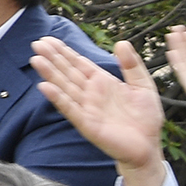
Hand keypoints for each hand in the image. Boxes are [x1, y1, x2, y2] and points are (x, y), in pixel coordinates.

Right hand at [29, 37, 167, 185]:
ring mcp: (87, 108)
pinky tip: (45, 87)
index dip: (64, 51)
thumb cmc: (146, 118)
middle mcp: (90, 93)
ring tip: (36, 60)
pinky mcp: (87, 124)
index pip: (79, 63)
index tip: (49, 39)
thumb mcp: (143, 85)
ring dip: (50, 74)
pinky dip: (57, 98)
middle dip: (52, 58)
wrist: (149, 146)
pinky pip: (70, 109)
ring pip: (64, 87)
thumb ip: (132, 65)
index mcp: (102, 82)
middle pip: (67, 72)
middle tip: (36, 44)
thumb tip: (122, 42)